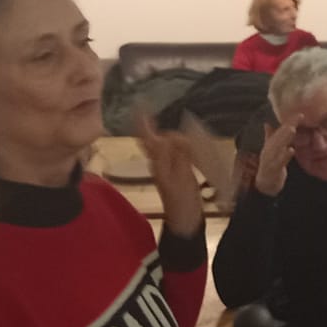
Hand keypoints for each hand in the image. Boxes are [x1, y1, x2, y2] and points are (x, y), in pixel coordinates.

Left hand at [134, 114, 202, 233]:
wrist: (185, 222)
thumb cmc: (183, 203)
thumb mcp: (182, 178)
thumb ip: (179, 156)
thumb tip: (174, 135)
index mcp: (158, 163)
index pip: (147, 138)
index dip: (143, 122)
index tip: (141, 104)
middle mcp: (158, 162)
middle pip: (151, 139)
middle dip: (149, 123)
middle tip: (150, 105)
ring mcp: (166, 167)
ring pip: (161, 144)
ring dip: (162, 130)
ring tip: (163, 117)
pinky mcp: (175, 171)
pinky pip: (172, 151)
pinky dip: (175, 141)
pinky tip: (182, 137)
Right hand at [254, 120, 295, 196]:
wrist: (264, 184)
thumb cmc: (269, 164)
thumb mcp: (269, 149)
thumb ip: (270, 136)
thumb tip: (267, 123)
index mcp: (270, 144)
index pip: (280, 130)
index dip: (289, 121)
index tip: (299, 113)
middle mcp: (269, 149)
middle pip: (279, 136)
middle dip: (288, 126)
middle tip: (297, 117)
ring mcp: (270, 159)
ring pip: (278, 146)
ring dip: (285, 138)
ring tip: (292, 129)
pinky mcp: (273, 169)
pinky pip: (279, 162)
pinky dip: (284, 156)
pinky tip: (291, 150)